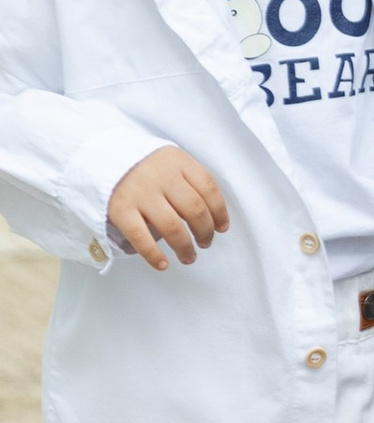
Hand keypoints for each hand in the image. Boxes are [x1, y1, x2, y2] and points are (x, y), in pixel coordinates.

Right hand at [107, 145, 229, 269]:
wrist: (102, 158)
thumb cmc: (145, 166)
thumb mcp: (171, 162)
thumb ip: (191, 181)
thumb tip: (214, 218)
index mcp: (178, 162)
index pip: (209, 188)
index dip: (220, 212)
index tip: (222, 228)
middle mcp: (161, 176)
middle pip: (194, 209)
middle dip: (205, 232)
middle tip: (205, 244)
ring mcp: (140, 193)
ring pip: (172, 226)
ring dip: (184, 247)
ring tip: (188, 257)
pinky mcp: (120, 209)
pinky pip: (141, 237)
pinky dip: (154, 255)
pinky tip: (163, 264)